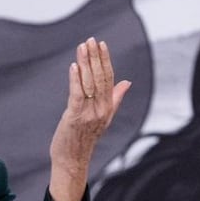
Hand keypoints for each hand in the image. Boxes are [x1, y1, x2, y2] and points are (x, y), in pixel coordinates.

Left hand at [46, 37, 130, 200]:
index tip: (101, 44)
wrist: (72, 160)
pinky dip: (76, 80)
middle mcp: (102, 109)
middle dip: (96, 58)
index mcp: (108, 107)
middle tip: (91, 40)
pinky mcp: (75, 117)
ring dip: (85, 64)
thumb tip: (127, 82)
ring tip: (82, 47)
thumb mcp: (103, 117)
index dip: (105, 61)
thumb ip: (115, 98)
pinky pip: (77, 95)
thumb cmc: (84, 137)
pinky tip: (74, 66)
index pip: (110, 79)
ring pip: (89, 83)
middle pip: (100, 78)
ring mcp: (89, 114)